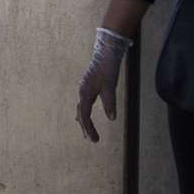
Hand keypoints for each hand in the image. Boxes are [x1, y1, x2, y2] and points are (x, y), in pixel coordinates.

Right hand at [76, 28, 132, 142]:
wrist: (105, 54)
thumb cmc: (107, 69)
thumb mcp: (110, 87)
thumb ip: (110, 103)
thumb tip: (112, 118)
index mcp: (84, 93)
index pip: (84, 115)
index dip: (88, 128)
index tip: (94, 139)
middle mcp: (82, 92)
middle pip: (80, 114)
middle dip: (86, 127)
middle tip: (92, 140)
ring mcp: (84, 90)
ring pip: (81, 109)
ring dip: (84, 121)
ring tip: (87, 133)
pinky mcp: (88, 87)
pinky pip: (83, 104)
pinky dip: (84, 113)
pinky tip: (84, 115)